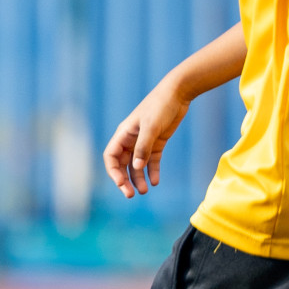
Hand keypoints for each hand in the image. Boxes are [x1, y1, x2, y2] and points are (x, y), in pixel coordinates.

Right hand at [105, 77, 190, 197]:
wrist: (177, 93)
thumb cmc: (160, 106)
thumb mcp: (151, 126)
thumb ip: (143, 148)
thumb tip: (137, 168)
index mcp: (123, 134)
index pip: (111, 157)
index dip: (113, 172)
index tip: (121, 184)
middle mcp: (130, 140)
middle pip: (123, 165)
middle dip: (125, 180)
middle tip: (131, 195)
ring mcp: (143, 142)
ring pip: (137, 165)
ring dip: (139, 179)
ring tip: (145, 191)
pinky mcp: (156, 143)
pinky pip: (151, 161)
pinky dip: (152, 171)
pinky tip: (155, 182)